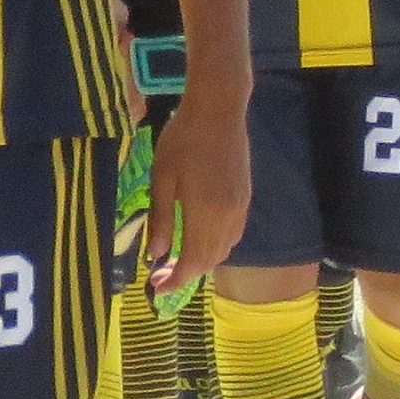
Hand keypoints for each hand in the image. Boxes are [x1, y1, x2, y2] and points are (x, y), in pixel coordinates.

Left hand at [141, 73, 250, 292]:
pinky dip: (216, 247)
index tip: (156, 288)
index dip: (175, 279)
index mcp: (205, 211)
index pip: (192, 260)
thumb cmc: (182, 139)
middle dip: (185, 274)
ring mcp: (240, 207)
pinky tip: (199, 241)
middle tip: (160, 278)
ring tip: (177, 262)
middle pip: (210, 259)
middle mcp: (228, 215)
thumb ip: (160, 219)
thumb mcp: (161, 178)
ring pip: (224, 249)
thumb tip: (154, 254)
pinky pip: (233, 235)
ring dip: (202, 262)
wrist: (219, 109)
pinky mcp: (245, 197)